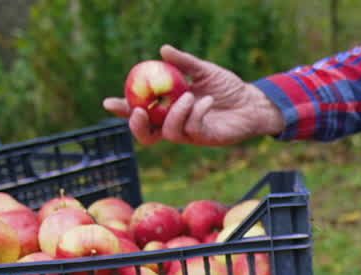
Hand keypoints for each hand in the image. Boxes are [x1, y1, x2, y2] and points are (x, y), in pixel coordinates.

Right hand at [103, 45, 284, 146]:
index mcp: (168, 107)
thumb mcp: (204, 70)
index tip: (109, 102)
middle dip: (136, 125)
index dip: (123, 110)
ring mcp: (189, 133)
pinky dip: (196, 113)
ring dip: (175, 113)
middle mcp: (175, 123)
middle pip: (146, 134)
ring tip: (189, 95)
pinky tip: (207, 101)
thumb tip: (163, 50)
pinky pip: (192, 129)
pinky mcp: (205, 138)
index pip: (141, 111)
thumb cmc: (227, 87)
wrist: (251, 102)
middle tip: (138, 111)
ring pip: (169, 132)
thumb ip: (183, 62)